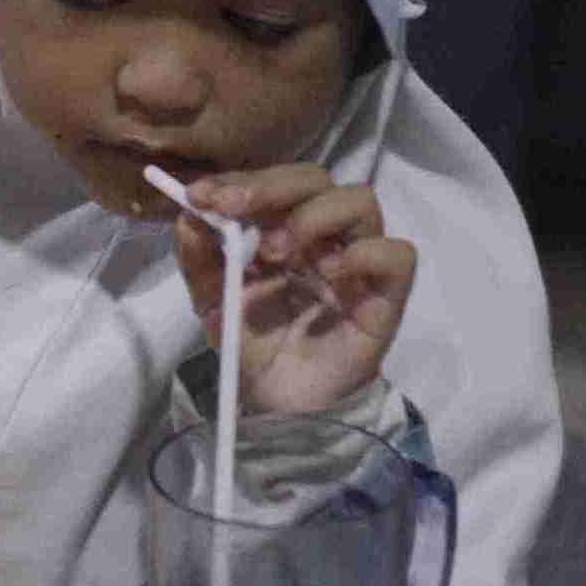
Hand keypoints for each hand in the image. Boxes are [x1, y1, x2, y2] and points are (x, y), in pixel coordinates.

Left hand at [173, 164, 414, 416]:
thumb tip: (187, 217)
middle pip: (315, 179)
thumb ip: (199, 259)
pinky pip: (398, 255)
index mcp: (282, 229)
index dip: (239, 180)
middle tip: (233, 208)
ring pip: (360, 201)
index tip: (202, 195)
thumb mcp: (212, 302)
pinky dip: (365, 252)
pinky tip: (331, 273)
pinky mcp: (384, 298)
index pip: (272, 182)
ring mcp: (356, 264)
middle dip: (269, 186)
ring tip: (278, 253)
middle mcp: (322, 238)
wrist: (279, 407)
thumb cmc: (252, 346)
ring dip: (313, 215)